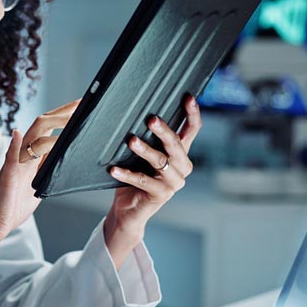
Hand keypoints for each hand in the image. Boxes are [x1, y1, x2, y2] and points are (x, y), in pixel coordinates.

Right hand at [0, 99, 79, 276]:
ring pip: (30, 137)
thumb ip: (48, 170)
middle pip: (42, 126)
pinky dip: (14, 145)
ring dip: (49, 124)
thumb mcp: (38, 186)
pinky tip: (18, 134)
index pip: (49, 131)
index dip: (64, 118)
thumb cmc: (13, 206)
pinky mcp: (6, 176)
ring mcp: (14, 164)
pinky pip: (9, 158)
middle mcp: (22, 156)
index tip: (80, 107)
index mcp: (31, 158)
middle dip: (62, 113)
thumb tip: (64, 160)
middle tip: (80, 102)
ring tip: (67, 116)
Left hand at [104, 95, 201, 265]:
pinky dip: (127, 174)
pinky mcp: (160, 195)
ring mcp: (173, 182)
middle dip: (164, 131)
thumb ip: (147, 136)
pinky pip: (143, 180)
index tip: (188, 97)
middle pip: (176, 145)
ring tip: (131, 141)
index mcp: (181, 153)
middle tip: (151, 120)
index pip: (192, 130)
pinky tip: (114, 168)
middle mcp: (182, 167)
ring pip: (160, 161)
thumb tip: (136, 110)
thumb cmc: (135, 174)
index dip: (192, 113)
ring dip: (145, 150)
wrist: (129, 209)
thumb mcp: (143, 154)